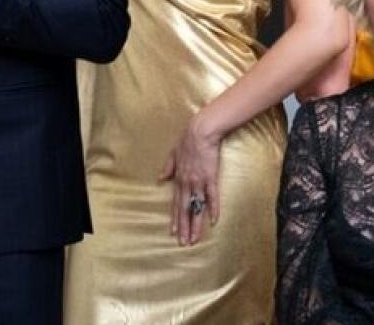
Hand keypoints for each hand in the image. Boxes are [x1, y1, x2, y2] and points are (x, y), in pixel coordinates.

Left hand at [160, 116, 222, 245]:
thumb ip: (167, 168)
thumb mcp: (172, 154)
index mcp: (178, 179)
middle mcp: (187, 184)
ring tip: (195, 239)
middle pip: (184, 210)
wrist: (200, 132)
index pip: (175, 203)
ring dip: (195, 224)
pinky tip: (213, 220)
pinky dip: (213, 208)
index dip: (175, 218)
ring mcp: (199, 182)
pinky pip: (212, 196)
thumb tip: (160, 179)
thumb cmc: (187, 140)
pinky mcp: (210, 177)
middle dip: (183, 227)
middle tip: (183, 243)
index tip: (173, 232)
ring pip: (196, 207)